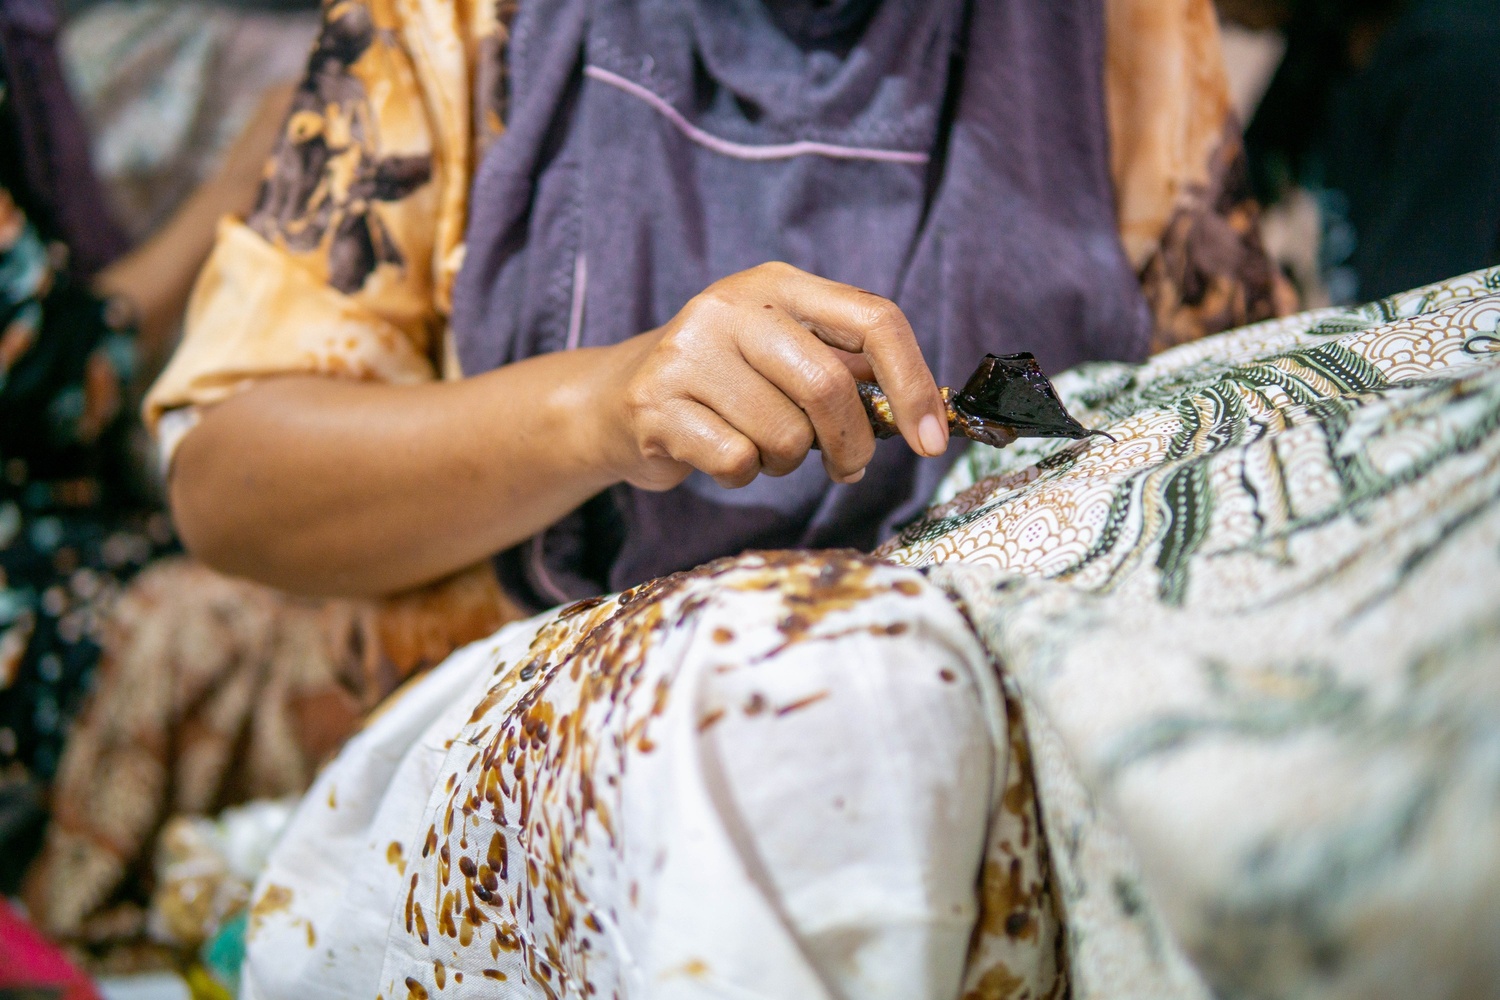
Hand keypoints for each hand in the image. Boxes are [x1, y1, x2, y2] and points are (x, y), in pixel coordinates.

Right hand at [597, 262, 948, 491]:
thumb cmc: (723, 386)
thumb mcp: (783, 356)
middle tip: (849, 467)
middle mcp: (731, 306)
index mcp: (778, 285)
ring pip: (785, 435)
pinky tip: (721, 455)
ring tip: (759, 446)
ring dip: (788, 461)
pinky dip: (744, 474)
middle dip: (853, 443)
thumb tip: (924, 416)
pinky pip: (738, 461)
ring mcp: (688, 353)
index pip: (874, 318)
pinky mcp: (655, 405)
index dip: (914, 384)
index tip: (935, 440)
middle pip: (829, 385)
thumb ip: (845, 371)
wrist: (612, 401)